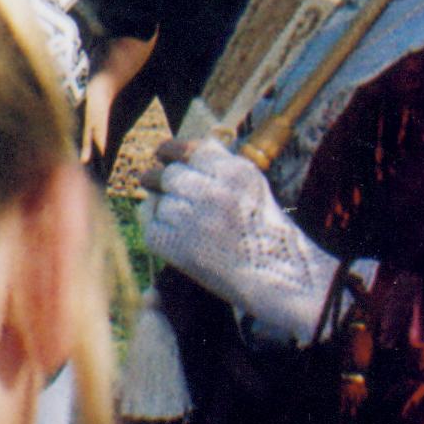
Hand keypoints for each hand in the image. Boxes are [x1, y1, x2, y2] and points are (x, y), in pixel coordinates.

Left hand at [144, 140, 338, 348]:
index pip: (187, 149)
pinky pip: (150, 222)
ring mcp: (191, 218)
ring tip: (185, 222)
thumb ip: (219, 162)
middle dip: (166, 182)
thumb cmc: (261, 229)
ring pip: (158, 199)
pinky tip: (176, 236)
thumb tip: (178, 149)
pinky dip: (158, 226)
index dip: (170, 151)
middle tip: (170, 193)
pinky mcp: (174, 243)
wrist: (272, 275)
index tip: (162, 154)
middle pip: (170, 175)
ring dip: (165, 207)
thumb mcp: (250, 184)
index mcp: (233, 172)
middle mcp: (212, 191)